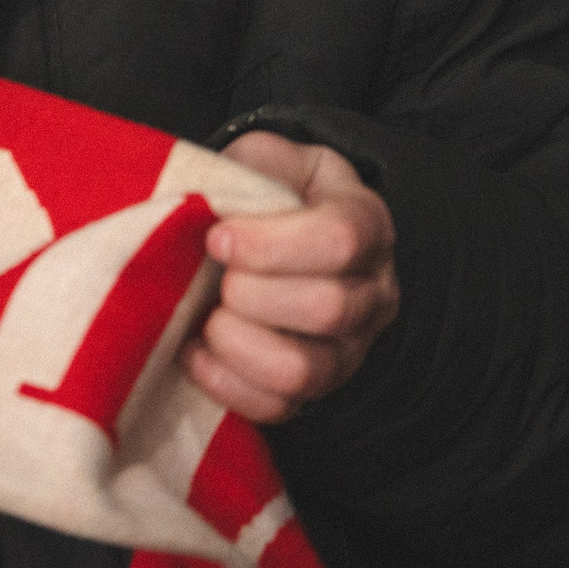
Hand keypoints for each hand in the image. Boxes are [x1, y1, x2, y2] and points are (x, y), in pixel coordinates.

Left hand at [183, 131, 398, 424]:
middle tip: (214, 275)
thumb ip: (250, 166)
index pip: (341, 241)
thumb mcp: (267, 159)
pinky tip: (195, 350)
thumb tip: (210, 198)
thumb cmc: (270, 192)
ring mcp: (349, 349)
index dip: (271, 244)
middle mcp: (372, 293)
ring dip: (237, 343)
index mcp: (365, 223)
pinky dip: (225, 383)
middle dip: (249, 292)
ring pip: (303, 370)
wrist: (278, 236)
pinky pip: (278, 408)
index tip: (217, 237)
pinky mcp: (315, 389)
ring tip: (206, 315)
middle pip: (327, 309)